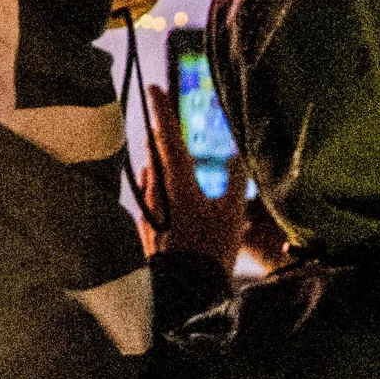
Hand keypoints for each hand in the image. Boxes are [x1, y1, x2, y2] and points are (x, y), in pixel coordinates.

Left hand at [141, 30, 250, 275]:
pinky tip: (161, 190)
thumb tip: (236, 153)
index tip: (154, 88)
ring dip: (156, 159)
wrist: (185, 290)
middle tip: (159, 114)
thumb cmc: (212, 250)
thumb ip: (236, 180)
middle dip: (157, 132)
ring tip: (164, 150)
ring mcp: (147, 208)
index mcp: (179, 182)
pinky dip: (154, 184)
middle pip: (153, 151)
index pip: (168, 137)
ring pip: (148, 173)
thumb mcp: (232, 214)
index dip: (162, 111)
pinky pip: (147, 195)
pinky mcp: (143, 225)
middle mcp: (156, 191)